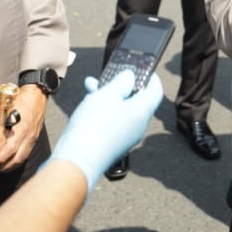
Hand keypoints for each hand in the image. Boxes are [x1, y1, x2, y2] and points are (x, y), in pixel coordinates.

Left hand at [0, 86, 45, 171]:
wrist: (37, 95)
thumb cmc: (20, 99)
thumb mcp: (4, 104)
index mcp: (21, 128)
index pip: (11, 149)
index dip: (1, 158)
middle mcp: (29, 135)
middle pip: (17, 158)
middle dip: (5, 167)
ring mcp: (33, 138)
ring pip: (23, 158)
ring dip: (12, 166)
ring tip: (0, 169)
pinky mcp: (34, 139)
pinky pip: (26, 154)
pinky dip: (18, 161)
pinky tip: (10, 163)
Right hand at [48, 70, 162, 188]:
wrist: (76, 162)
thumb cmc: (93, 127)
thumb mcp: (107, 95)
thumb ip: (121, 83)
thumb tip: (130, 77)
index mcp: (142, 112)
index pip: (155, 92)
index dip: (152, 78)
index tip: (145, 69)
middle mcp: (137, 126)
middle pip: (136, 100)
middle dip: (122, 85)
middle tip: (112, 74)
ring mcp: (125, 137)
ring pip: (121, 110)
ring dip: (109, 96)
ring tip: (92, 85)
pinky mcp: (112, 145)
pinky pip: (112, 122)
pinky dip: (103, 110)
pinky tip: (88, 103)